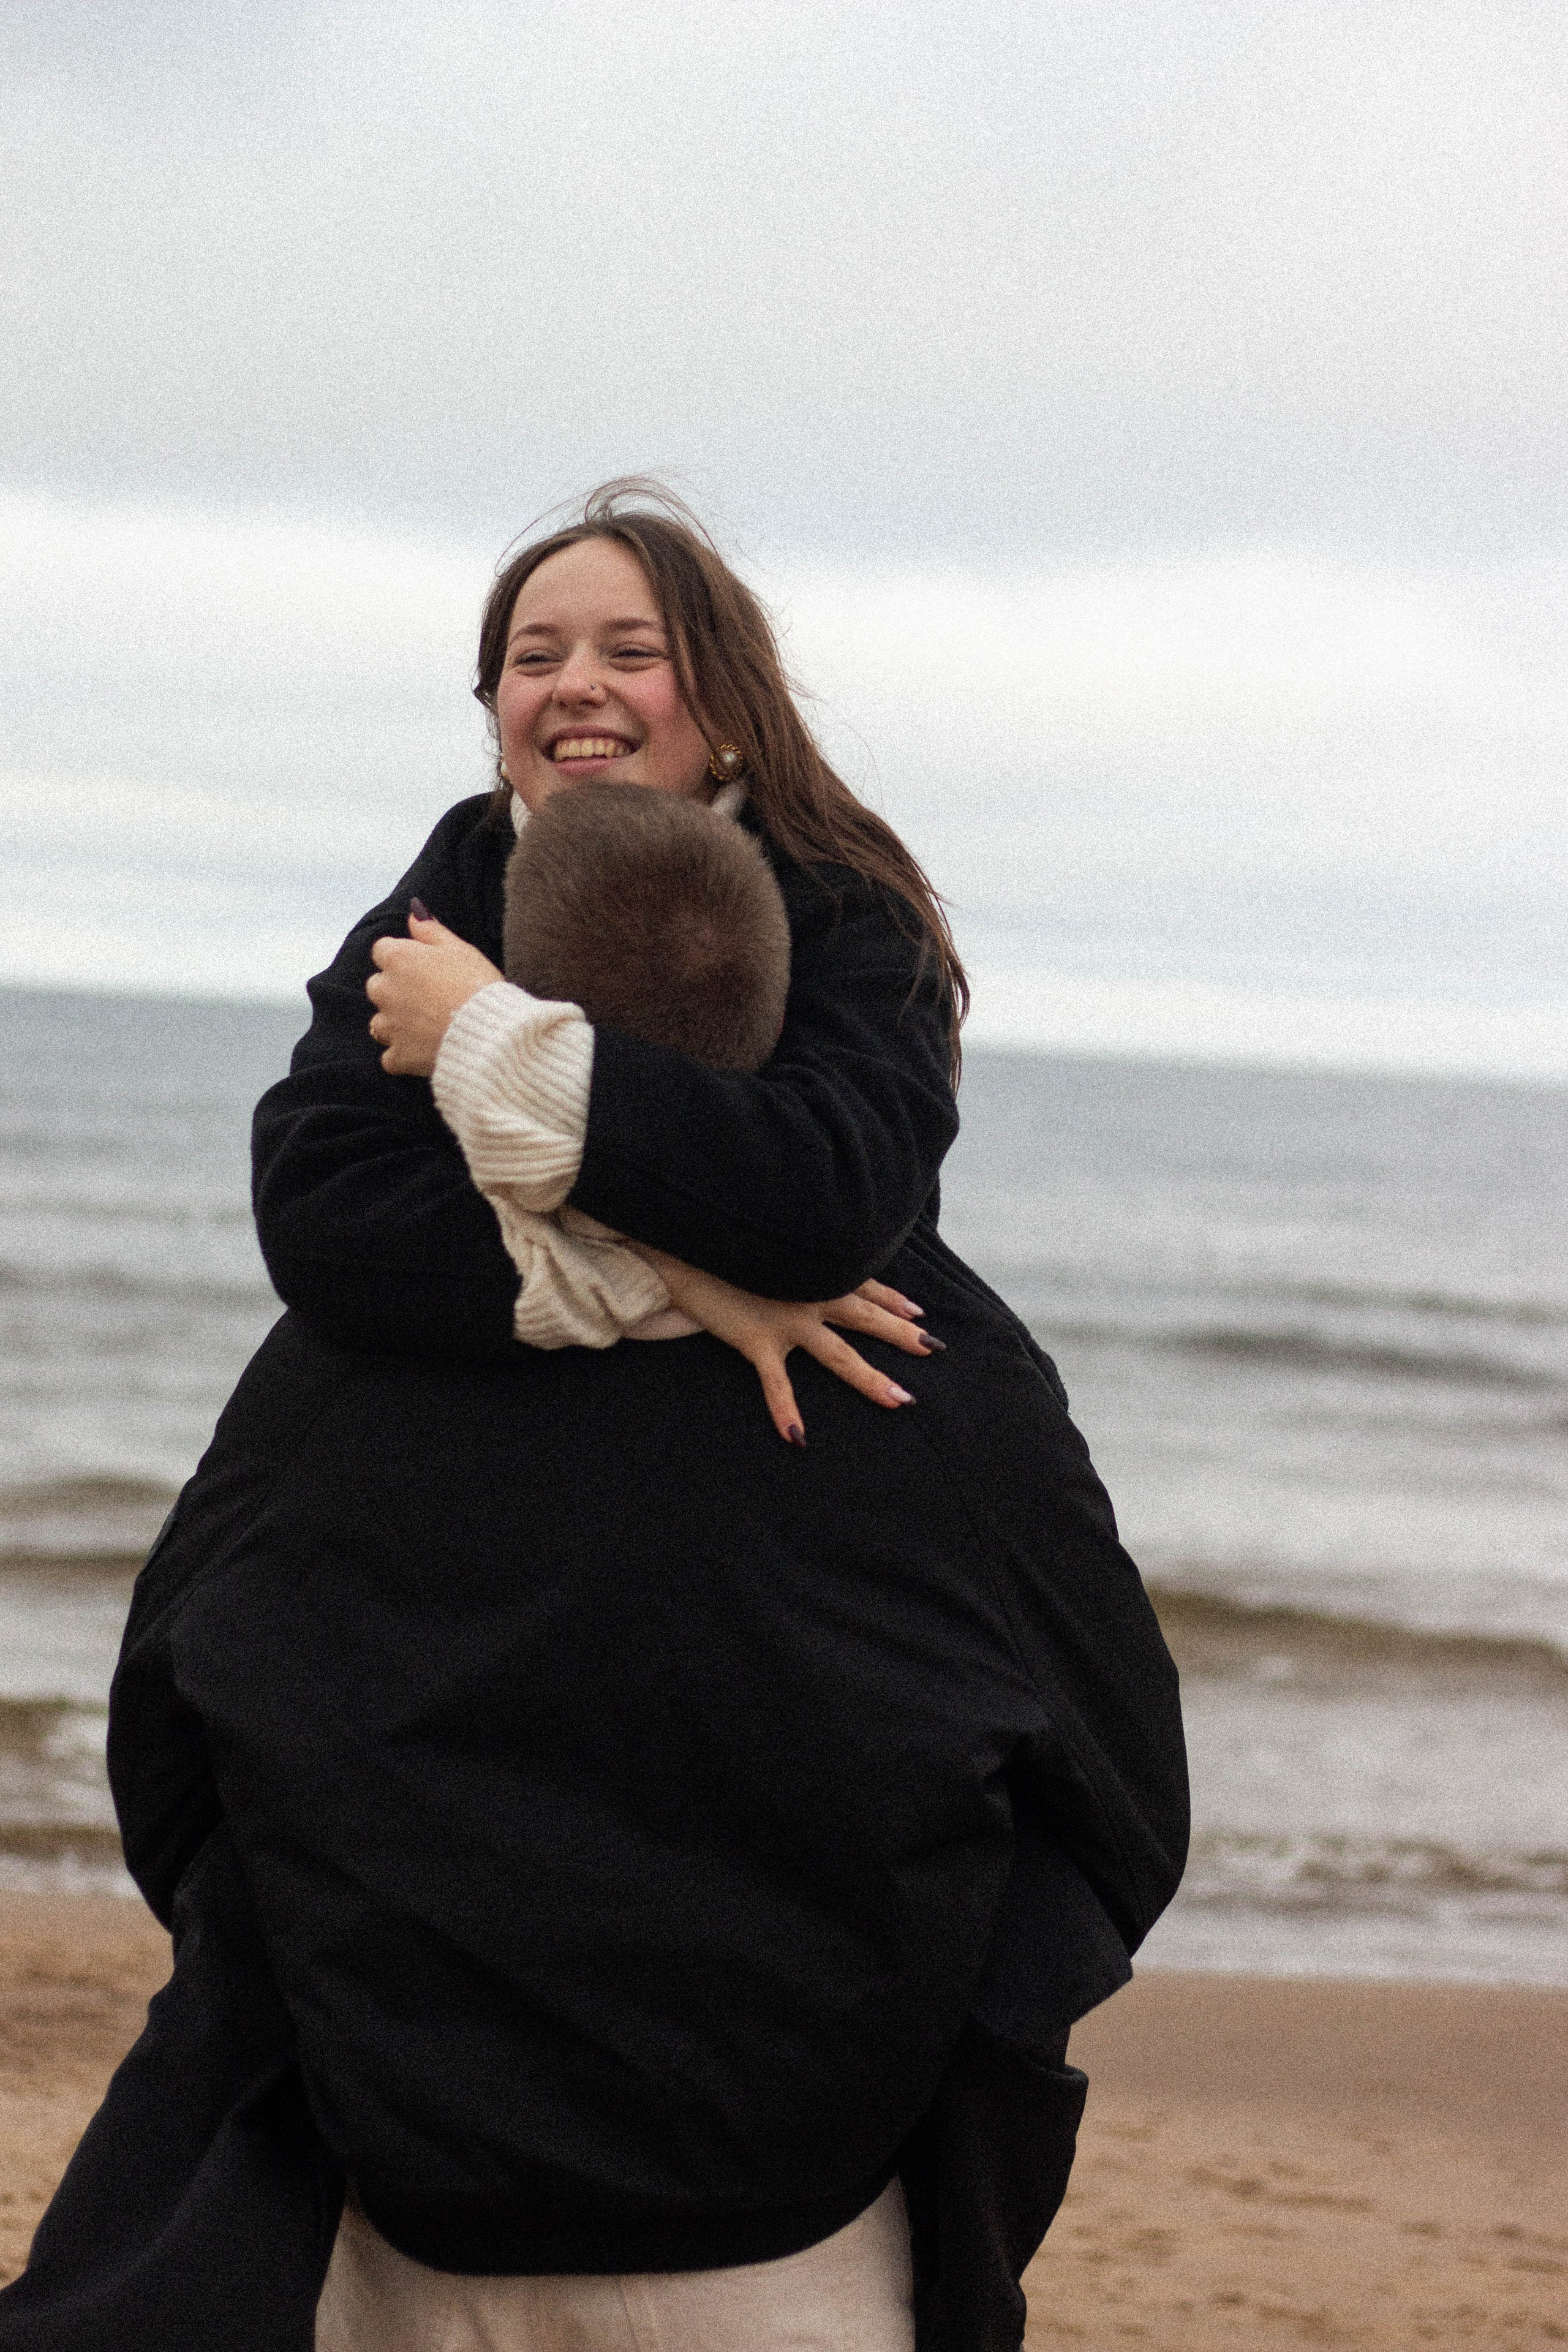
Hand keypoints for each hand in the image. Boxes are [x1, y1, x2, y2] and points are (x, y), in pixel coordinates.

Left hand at [366, 907, 503, 1076]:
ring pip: (380, 1022)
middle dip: (396, 991)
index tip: (424, 968)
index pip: (383, 950)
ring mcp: (389, 1025)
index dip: (404, 958)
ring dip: (396, 1023)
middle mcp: (385, 990)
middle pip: (378, 986)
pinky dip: (403, 1055)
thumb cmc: (477, 985)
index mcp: (398, 959)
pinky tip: (424, 1050)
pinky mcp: (398, 1056)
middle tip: (429, 998)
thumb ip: (431, 930)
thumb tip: (414, 912)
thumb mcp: (460, 948)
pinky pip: (390, 1057)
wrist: (490, 1034)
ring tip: (427, 1026)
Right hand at [626, 1250, 941, 1443]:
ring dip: (871, 1379)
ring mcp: (787, 1319)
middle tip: (932, 1348)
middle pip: (866, 1318)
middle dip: (902, 1334)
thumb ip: (793, 1253)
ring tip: (900, 1400)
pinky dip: (785, 1411)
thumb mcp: (770, 1243)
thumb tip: (807, 1256)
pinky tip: (797, 1439)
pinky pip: (777, 1383)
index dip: (892, 1299)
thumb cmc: (725, 1242)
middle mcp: (810, 1294)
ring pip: (839, 1354)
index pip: (864, 1285)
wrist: (683, 1246)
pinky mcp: (757, 1339)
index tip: (917, 1310)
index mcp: (814, 1269)